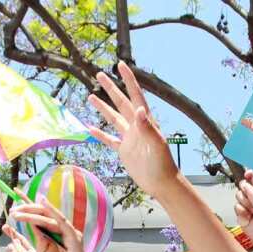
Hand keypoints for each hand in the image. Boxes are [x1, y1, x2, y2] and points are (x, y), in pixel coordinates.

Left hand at [3, 202, 94, 251]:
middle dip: (27, 208)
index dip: (28, 204)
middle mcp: (63, 229)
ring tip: (18, 211)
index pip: (40, 214)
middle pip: (44, 213)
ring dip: (32, 212)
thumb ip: (38, 236)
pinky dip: (53, 212)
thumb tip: (31, 223)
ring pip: (49, 217)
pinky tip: (43, 203)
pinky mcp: (74, 238)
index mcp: (55, 232)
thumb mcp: (42, 251)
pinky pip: (62, 222)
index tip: (15, 194)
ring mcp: (70, 232)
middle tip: (12, 209)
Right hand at [87, 62, 178, 193]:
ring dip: (103, 108)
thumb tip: (138, 110)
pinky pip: (109, 140)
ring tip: (90, 96)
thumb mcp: (156, 145)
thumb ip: (147, 127)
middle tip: (99, 74)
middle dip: (110, 88)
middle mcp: (136, 126)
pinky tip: (89, 128)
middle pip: (120, 103)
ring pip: (113, 119)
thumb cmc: (163, 164)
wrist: (162, 184)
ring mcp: (129, 138)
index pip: (135, 96)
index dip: (128, 80)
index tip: (120, 65)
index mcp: (145, 121)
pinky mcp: (124, 151)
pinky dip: (100, 134)